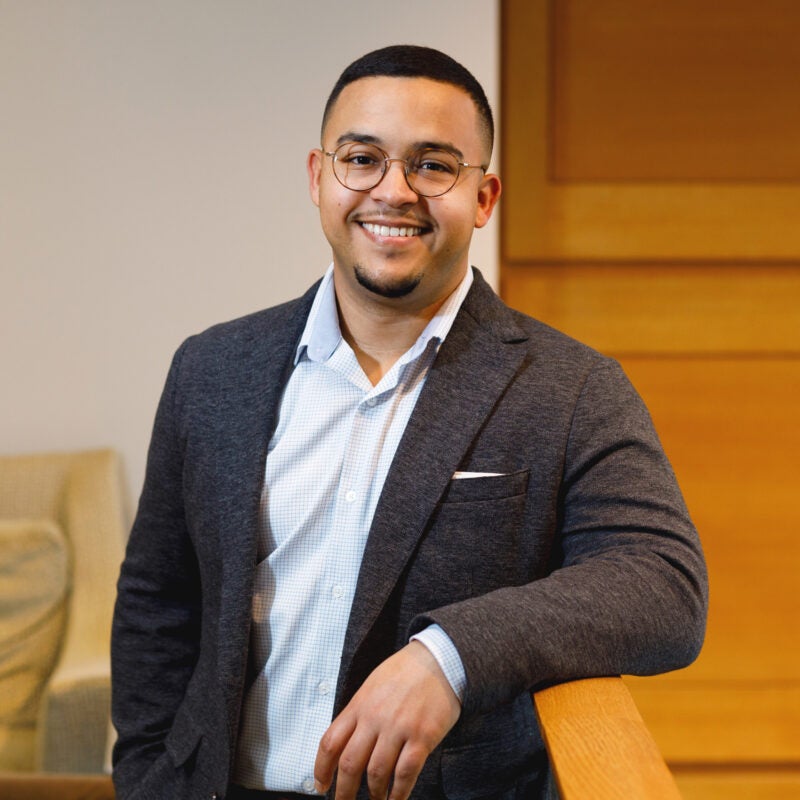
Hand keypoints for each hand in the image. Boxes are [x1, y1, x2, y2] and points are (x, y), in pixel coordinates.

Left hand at [314, 641, 460, 799]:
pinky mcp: (422, 736)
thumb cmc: (405, 672)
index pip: (330, 742)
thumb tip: (344, 743)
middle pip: (350, 764)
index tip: (321, 786)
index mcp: (359, 704)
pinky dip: (398, 793)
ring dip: (373, 795)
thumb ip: (359, 713)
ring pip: (376, 773)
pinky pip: (405, 773)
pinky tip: (395, 799)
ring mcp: (399, 727)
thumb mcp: (373, 684)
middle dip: (343, 792)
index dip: (321, 770)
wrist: (439, 659)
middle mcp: (375, 717)